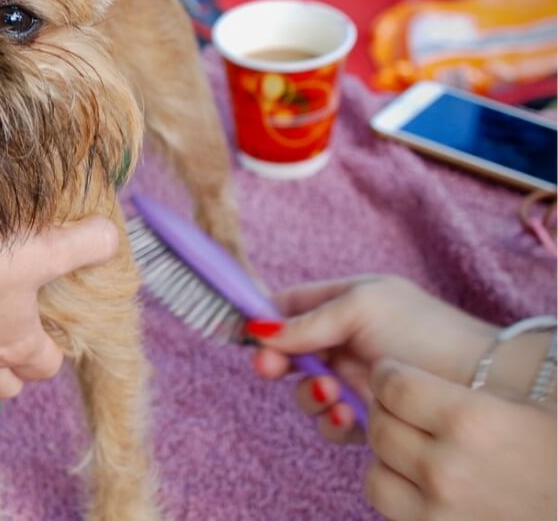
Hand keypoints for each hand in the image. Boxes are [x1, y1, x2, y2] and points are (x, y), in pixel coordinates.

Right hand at [247, 276, 494, 441]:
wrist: (481, 381)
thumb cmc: (424, 332)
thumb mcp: (361, 308)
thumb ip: (307, 320)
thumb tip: (257, 329)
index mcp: (345, 301)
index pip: (288, 305)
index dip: (262, 318)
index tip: (241, 332)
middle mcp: (346, 339)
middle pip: (288, 352)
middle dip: (276, 362)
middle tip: (270, 369)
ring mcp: (355, 378)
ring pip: (304, 391)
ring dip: (307, 394)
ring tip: (328, 394)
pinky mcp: (367, 415)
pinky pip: (330, 421)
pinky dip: (330, 419)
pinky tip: (346, 414)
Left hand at [364, 358, 555, 520]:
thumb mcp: (524, 407)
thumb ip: (461, 391)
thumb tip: (399, 375)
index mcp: (473, 421)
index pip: (394, 385)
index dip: (388, 374)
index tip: (392, 374)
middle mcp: (449, 468)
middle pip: (380, 426)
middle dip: (386, 412)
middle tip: (403, 409)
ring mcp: (441, 512)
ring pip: (376, 471)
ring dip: (388, 455)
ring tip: (413, 448)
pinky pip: (392, 508)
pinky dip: (400, 491)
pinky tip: (424, 482)